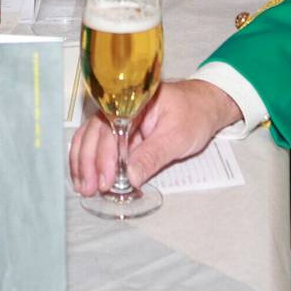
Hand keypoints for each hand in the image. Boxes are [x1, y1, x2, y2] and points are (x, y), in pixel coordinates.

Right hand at [69, 78, 237, 195]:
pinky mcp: (120, 131)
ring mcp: (117, 119)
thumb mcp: (178, 137)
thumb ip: (152, 156)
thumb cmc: (195, 114)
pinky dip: (91, 161)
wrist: (206, 105)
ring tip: (84, 188)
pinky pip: (99, 144)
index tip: (105, 180)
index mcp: (134, 102)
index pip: (109, 128)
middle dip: (88, 163)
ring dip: (84, 163)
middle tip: (90, 189)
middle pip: (94, 133)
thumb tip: (130, 178)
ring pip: (91, 138)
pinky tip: (88, 177)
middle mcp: (120, 107)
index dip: (104, 156)